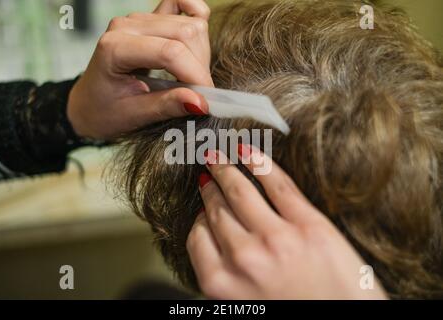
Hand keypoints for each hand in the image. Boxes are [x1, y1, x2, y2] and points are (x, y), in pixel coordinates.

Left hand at [67, 0, 212, 139]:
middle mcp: (127, 26)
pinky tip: (197, 42)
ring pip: (190, 24)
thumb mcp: (133, 116)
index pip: (169, 51)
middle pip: (185, 33)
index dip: (195, 74)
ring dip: (200, 53)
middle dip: (199, 66)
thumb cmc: (104, 110)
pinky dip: (196, 17)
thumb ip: (167, 106)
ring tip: (190, 79)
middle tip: (198, 94)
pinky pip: (181, 4)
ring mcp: (139, 19)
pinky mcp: (150, 19)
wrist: (89, 103)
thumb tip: (201, 103)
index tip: (207, 99)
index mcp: (115, 48)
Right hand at [187, 145, 387, 299]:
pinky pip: (277, 184)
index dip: (199, 219)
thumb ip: (226, 278)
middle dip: (209, 188)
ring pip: (239, 192)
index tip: (203, 209)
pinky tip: (247, 151)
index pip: (198, 238)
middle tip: (206, 173)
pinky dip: (258, 162)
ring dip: (224, 169)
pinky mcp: (309, 225)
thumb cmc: (296, 317)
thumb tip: (216, 243)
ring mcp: (277, 239)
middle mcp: (245, 258)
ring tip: (217, 157)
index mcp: (224, 285)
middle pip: (216, 212)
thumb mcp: (245, 307)